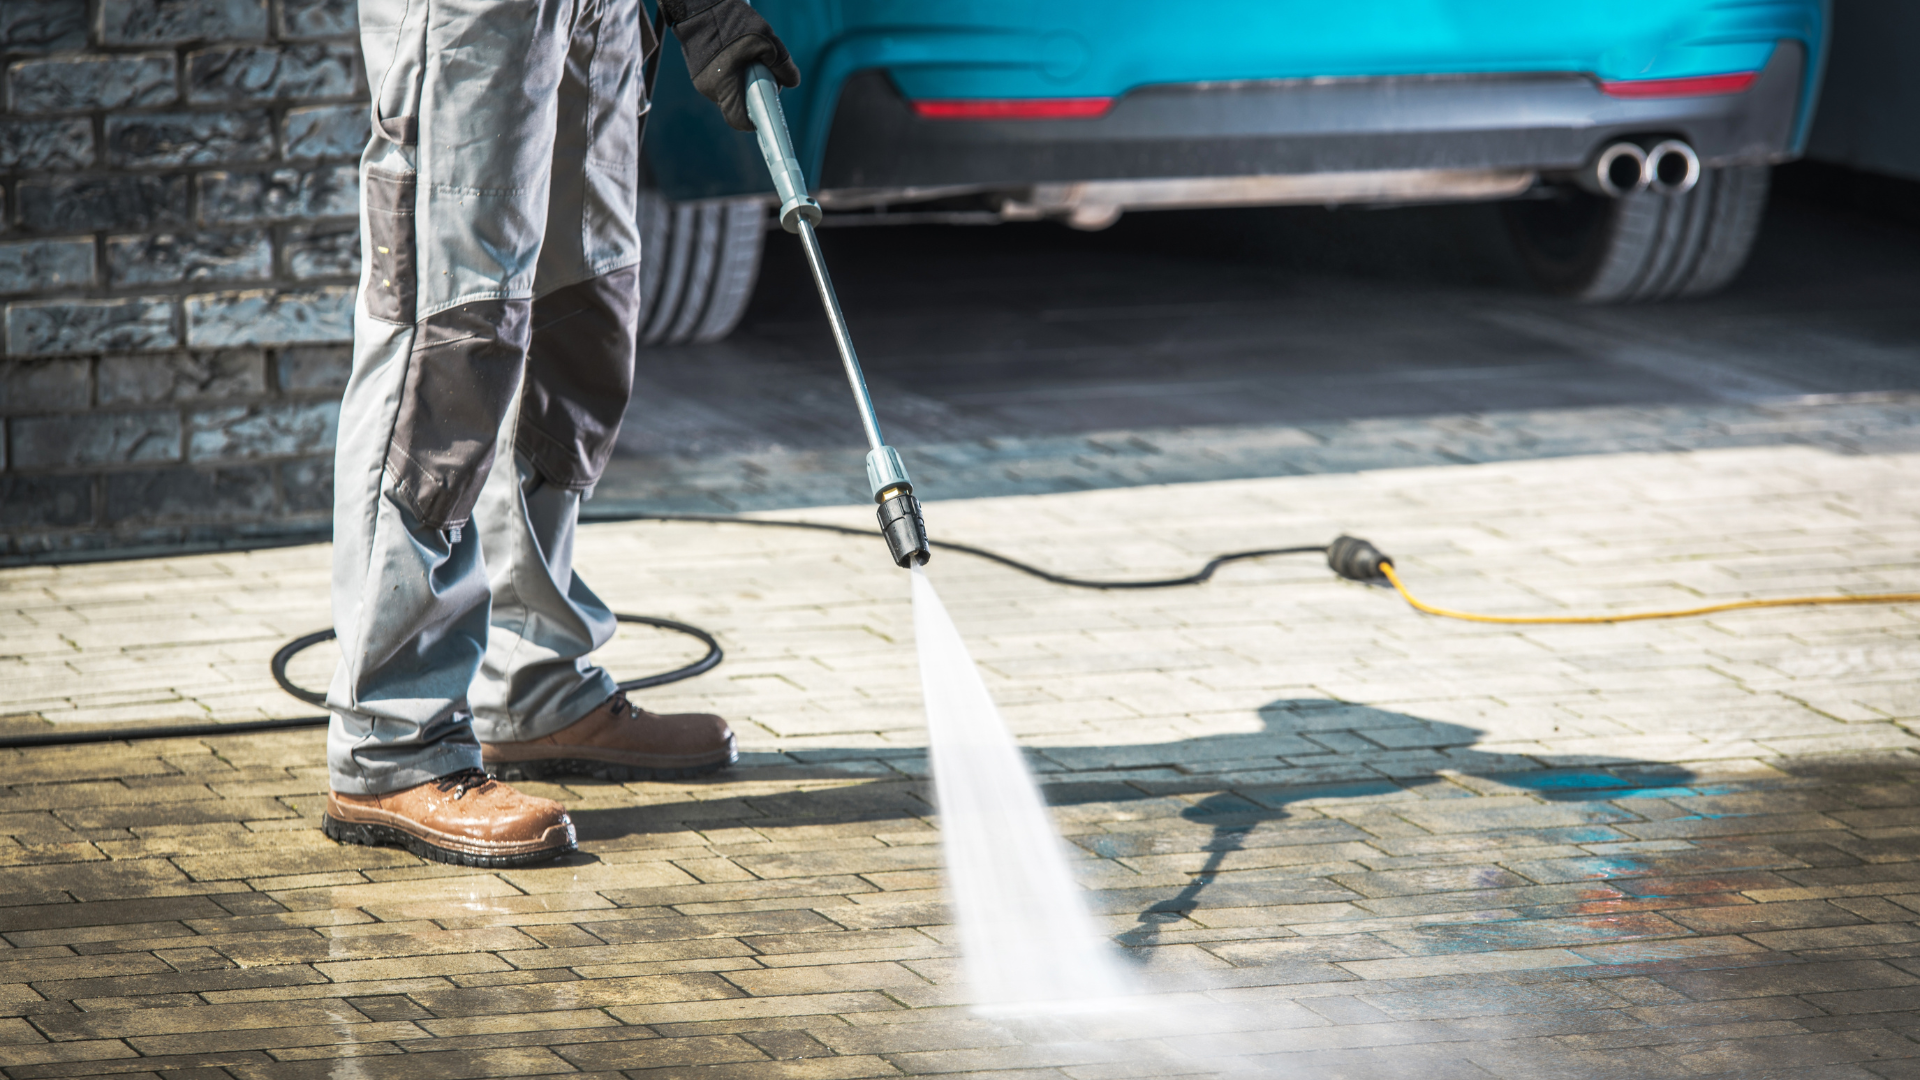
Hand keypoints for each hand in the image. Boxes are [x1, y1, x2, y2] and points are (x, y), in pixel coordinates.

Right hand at [664, 0, 800, 130]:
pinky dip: (734, 75)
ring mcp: (701, 80)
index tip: (766, 114)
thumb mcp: (766, 40)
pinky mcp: (699, 71)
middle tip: (764, 76)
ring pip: (730, 93)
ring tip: (750, 59)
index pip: (738, 120)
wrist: (698, 5)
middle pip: (737, 106)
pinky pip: (722, 82)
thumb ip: (782, 65)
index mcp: (723, 84)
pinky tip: (738, 55)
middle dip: (753, 96)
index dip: (754, 122)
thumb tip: (792, 82)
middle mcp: (709, 87)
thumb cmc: (730, 20)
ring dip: (744, 83)